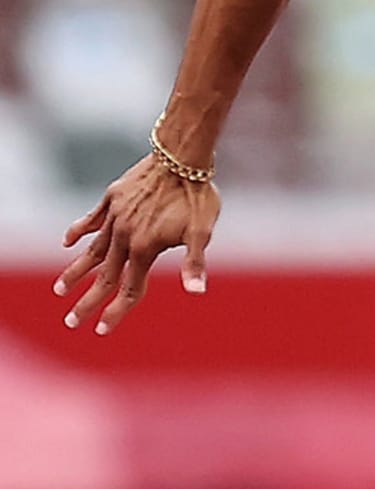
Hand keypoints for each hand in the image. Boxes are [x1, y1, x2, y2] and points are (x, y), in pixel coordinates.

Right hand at [56, 152, 219, 334]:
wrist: (180, 157)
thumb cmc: (196, 196)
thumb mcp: (201, 232)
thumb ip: (194, 263)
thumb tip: (196, 292)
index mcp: (144, 248)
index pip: (129, 288)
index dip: (116, 311)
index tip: (101, 331)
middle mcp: (124, 236)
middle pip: (103, 276)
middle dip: (87, 302)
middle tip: (71, 322)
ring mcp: (115, 217)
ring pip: (91, 250)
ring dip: (76, 272)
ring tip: (59, 290)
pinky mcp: (112, 199)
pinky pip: (91, 219)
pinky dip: (79, 231)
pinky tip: (67, 242)